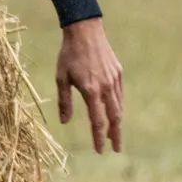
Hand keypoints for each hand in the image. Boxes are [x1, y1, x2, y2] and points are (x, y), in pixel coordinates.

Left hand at [56, 17, 122, 153]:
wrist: (85, 30)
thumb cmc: (69, 54)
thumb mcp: (61, 78)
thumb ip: (64, 101)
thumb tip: (64, 122)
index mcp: (91, 91)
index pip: (97, 121)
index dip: (98, 137)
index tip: (99, 150)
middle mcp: (106, 87)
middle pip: (114, 117)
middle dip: (115, 135)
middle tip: (116, 148)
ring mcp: (114, 79)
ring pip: (119, 106)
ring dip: (117, 121)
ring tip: (115, 134)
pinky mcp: (118, 72)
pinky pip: (120, 94)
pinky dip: (118, 105)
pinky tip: (115, 111)